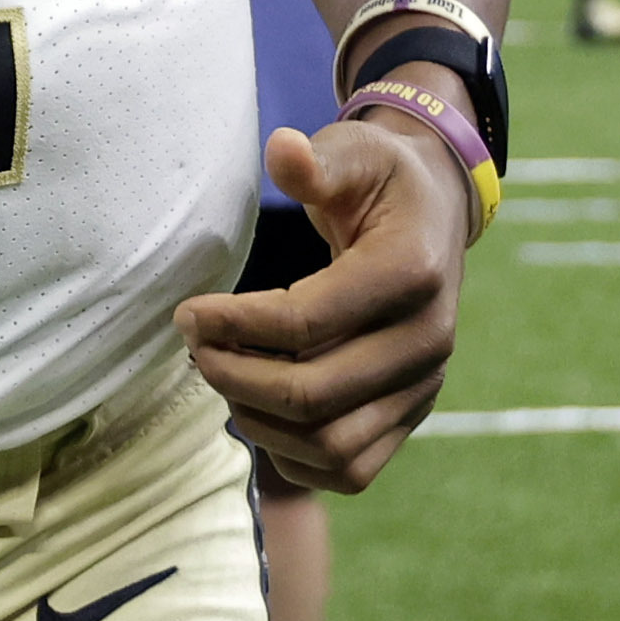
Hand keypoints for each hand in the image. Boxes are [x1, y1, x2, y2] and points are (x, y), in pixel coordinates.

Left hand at [179, 116, 469, 494]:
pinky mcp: (411, 414)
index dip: (234, 324)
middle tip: (194, 347)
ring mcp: (423, 385)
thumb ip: (314, 161)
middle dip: (234, 378)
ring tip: (222, 376)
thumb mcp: (353, 153)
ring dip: (258, 422)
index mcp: (412, 272)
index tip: (186, 312)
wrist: (433, 215)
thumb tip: (281, 150)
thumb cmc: (380, 180)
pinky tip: (255, 410)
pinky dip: (294, 458)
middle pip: (313, 396)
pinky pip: (351, 470)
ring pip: (331, 447)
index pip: (307, 321)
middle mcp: (427, 340)